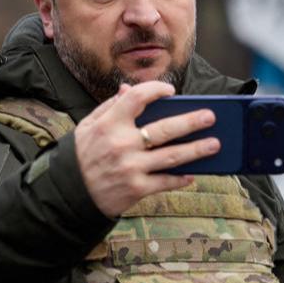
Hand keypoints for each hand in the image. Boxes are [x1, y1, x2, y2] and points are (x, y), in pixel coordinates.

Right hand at [74, 81, 219, 216]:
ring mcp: (130, 168)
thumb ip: (110, 107)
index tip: (171, 91)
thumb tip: (128, 88)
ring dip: (196, 150)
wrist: (69, 194)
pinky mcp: (136, 189)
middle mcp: (121, 144)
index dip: (156, 90)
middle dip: (191, 122)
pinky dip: (180, 178)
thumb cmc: (82, 156)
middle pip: (164, 129)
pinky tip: (193, 173)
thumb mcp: (88, 127)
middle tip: (210, 117)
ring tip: (214, 144)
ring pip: (171, 156)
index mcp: (109, 124)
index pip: (137, 98)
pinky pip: (165, 181)